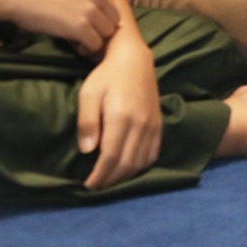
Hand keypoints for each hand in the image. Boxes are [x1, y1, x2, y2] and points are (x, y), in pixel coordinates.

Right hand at [4, 0, 120, 56]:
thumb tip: (104, 16)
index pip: (112, 4)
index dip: (102, 16)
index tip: (89, 23)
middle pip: (114, 19)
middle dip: (101, 28)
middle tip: (85, 34)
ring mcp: (90, 8)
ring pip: (107, 32)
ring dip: (95, 39)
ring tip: (80, 40)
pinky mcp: (81, 26)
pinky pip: (95, 43)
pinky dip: (87, 48)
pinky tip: (75, 45)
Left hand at [78, 36, 161, 189]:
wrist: (134, 59)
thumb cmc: (106, 76)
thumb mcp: (88, 94)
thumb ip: (88, 122)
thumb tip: (88, 151)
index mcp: (122, 117)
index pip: (112, 157)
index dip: (100, 175)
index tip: (87, 186)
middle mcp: (141, 124)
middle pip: (127, 163)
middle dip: (110, 180)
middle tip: (95, 187)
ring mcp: (153, 125)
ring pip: (141, 161)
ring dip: (125, 176)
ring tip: (109, 180)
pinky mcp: (159, 124)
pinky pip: (153, 153)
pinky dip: (141, 166)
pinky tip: (128, 169)